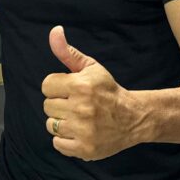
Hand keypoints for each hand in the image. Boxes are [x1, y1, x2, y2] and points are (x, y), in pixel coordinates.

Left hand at [41, 26, 140, 160]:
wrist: (133, 118)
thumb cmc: (108, 90)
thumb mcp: (91, 67)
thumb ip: (68, 52)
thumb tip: (54, 31)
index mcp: (81, 86)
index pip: (46, 85)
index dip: (57, 86)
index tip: (71, 90)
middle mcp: (81, 108)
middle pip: (47, 106)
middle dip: (59, 103)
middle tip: (77, 104)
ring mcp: (83, 130)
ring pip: (51, 124)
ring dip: (62, 122)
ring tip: (78, 118)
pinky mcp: (85, 149)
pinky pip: (57, 144)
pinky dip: (65, 140)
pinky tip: (79, 132)